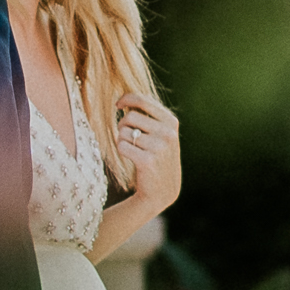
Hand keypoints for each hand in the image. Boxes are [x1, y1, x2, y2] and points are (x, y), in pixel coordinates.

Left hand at [111, 92, 182, 218]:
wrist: (163, 191)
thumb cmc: (158, 158)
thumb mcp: (162, 134)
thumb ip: (149, 116)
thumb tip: (125, 98)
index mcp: (171, 122)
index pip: (143, 100)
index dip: (126, 99)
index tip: (118, 105)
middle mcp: (167, 133)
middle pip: (130, 116)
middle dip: (123, 125)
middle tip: (129, 137)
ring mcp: (158, 147)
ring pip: (124, 132)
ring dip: (122, 140)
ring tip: (134, 150)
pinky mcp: (147, 161)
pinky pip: (122, 146)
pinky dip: (122, 151)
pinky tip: (131, 158)